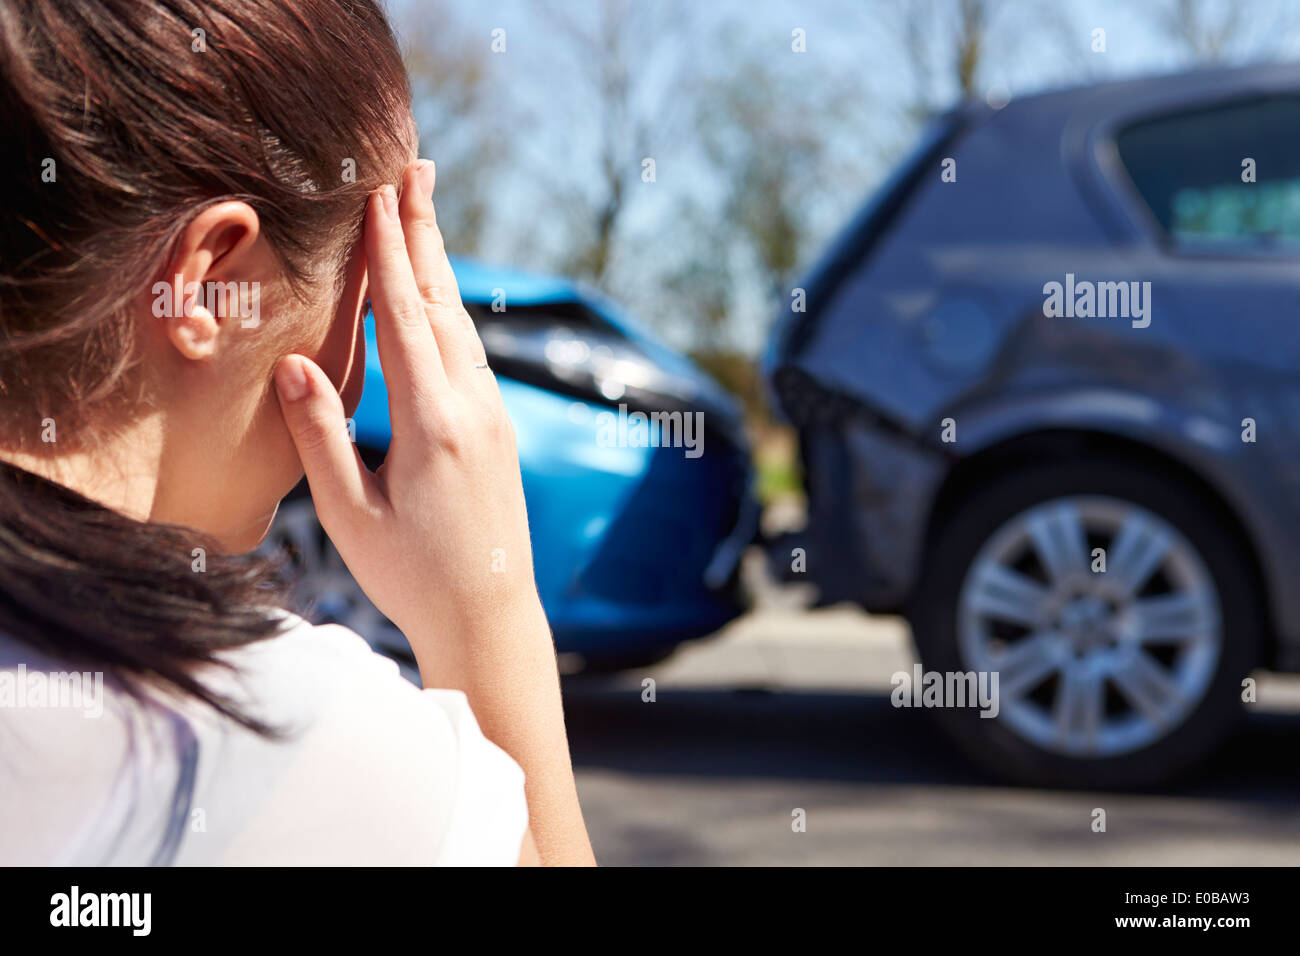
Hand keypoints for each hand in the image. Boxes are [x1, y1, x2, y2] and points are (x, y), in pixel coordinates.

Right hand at [273, 161, 540, 646]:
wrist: (491, 616)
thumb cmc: (411, 577)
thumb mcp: (349, 515)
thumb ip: (321, 435)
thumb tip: (294, 361)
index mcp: (432, 426)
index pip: (405, 319)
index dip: (388, 252)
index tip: (377, 193)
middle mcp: (473, 410)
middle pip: (443, 304)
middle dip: (423, 232)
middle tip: (415, 167)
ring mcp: (494, 417)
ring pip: (462, 326)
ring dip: (439, 265)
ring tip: (423, 211)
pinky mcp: (499, 430)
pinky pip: (472, 354)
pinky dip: (449, 311)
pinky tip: (438, 295)